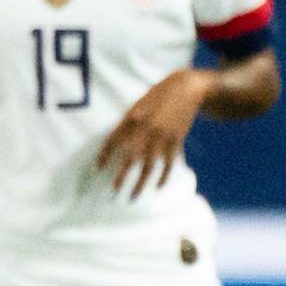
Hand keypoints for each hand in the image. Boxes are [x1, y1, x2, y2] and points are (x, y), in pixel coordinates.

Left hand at [96, 69, 209, 198]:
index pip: (113, 140)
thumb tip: (118, 143)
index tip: (98, 168)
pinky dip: (162, 177)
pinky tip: (157, 187)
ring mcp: (162, 136)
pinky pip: (167, 164)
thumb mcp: (139, 105)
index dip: (104, 155)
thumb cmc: (159, 96)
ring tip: (133, 197)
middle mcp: (145, 129)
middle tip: (113, 192)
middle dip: (121, 177)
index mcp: (132, 118)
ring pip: (149, 167)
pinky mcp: (176, 141)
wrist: (187, 89)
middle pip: (130, 159)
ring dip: (140, 184)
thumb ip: (129, 123)